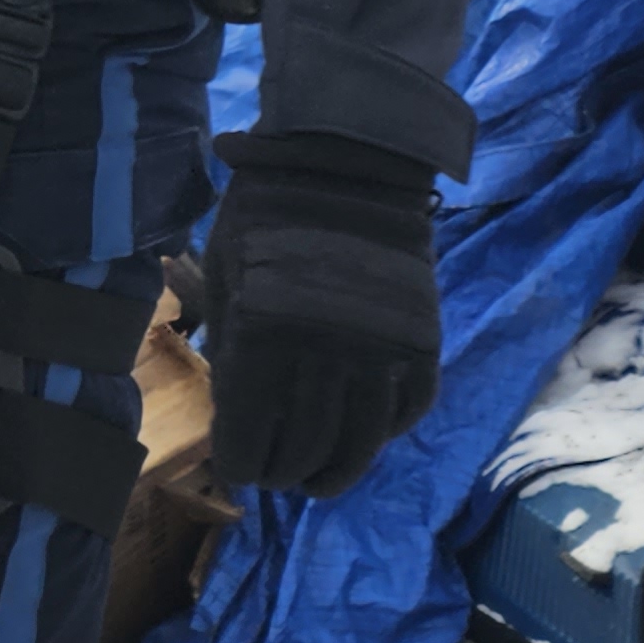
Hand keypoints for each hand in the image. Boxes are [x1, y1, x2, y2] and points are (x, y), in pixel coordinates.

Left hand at [200, 131, 441, 499]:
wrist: (345, 161)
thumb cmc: (264, 211)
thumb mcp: (222, 271)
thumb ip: (228, 340)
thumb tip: (233, 403)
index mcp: (260, 343)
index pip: (249, 440)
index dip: (242, 464)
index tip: (241, 469)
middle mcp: (321, 360)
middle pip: (302, 452)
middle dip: (283, 474)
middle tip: (277, 477)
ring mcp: (378, 354)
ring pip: (360, 447)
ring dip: (336, 474)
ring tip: (319, 481)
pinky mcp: (421, 343)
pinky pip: (406, 411)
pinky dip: (385, 433)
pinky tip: (366, 436)